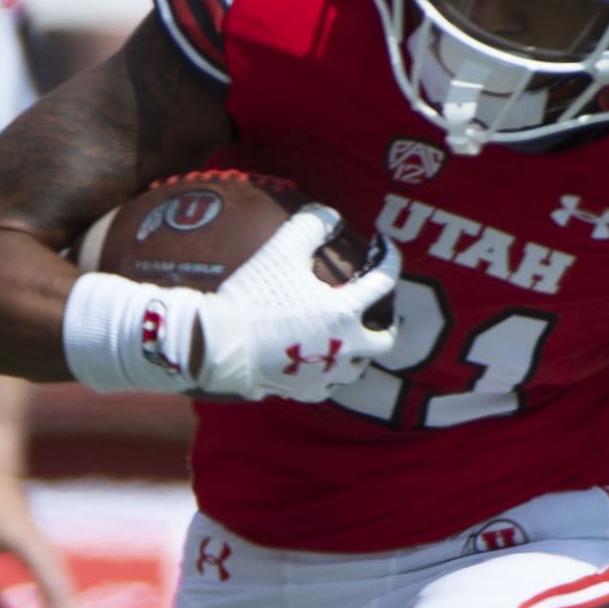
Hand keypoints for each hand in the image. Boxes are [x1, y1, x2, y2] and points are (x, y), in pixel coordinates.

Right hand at [191, 212, 399, 400]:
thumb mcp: (279, 250)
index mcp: (345, 312)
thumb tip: (329, 215)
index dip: (390, 259)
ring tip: (347, 341)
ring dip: (358, 352)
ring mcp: (325, 374)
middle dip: (387, 324)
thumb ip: (310, 225)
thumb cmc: (251, 296)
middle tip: (377, 313)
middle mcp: (344, 347)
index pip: (385, 281)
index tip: (383, 247)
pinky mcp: (301, 392)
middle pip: (384, 340)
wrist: (218, 346)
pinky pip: (325, 385)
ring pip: (357, 368)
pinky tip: (315, 364)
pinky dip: (327, 373)